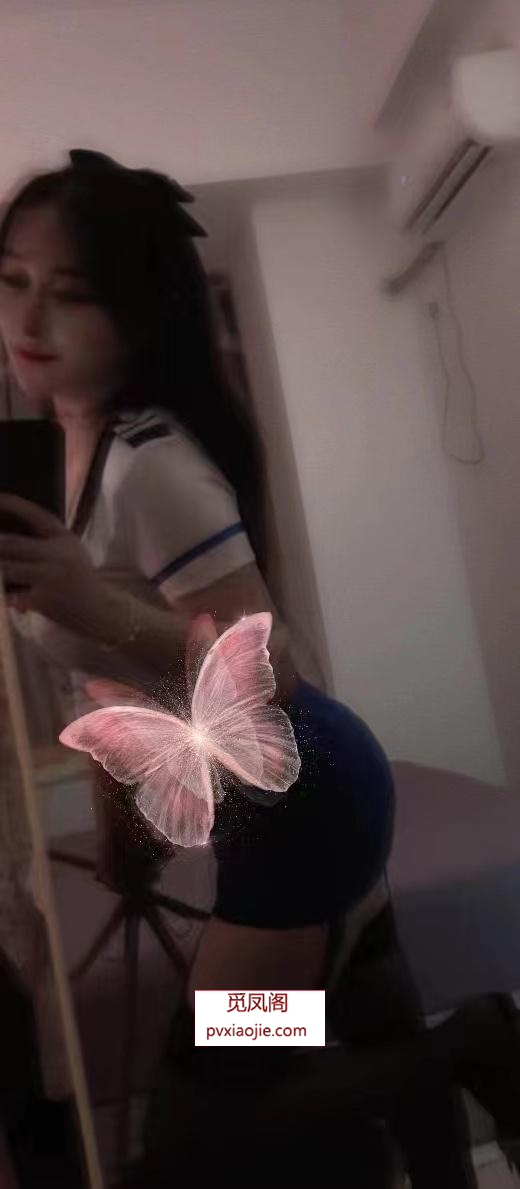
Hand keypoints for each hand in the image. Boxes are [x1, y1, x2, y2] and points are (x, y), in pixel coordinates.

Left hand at [0, 493, 105, 631]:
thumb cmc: (78, 577)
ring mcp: (49, 578)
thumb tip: (6, 533)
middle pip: (11, 543)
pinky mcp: (42, 600)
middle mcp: (57, 555)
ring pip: (5, 568)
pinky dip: (1, 592)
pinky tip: (0, 591)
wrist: (99, 610)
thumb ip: (45, 539)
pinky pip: (10, 594)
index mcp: (64, 538)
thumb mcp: (70, 550)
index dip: (12, 505)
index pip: (34, 515)